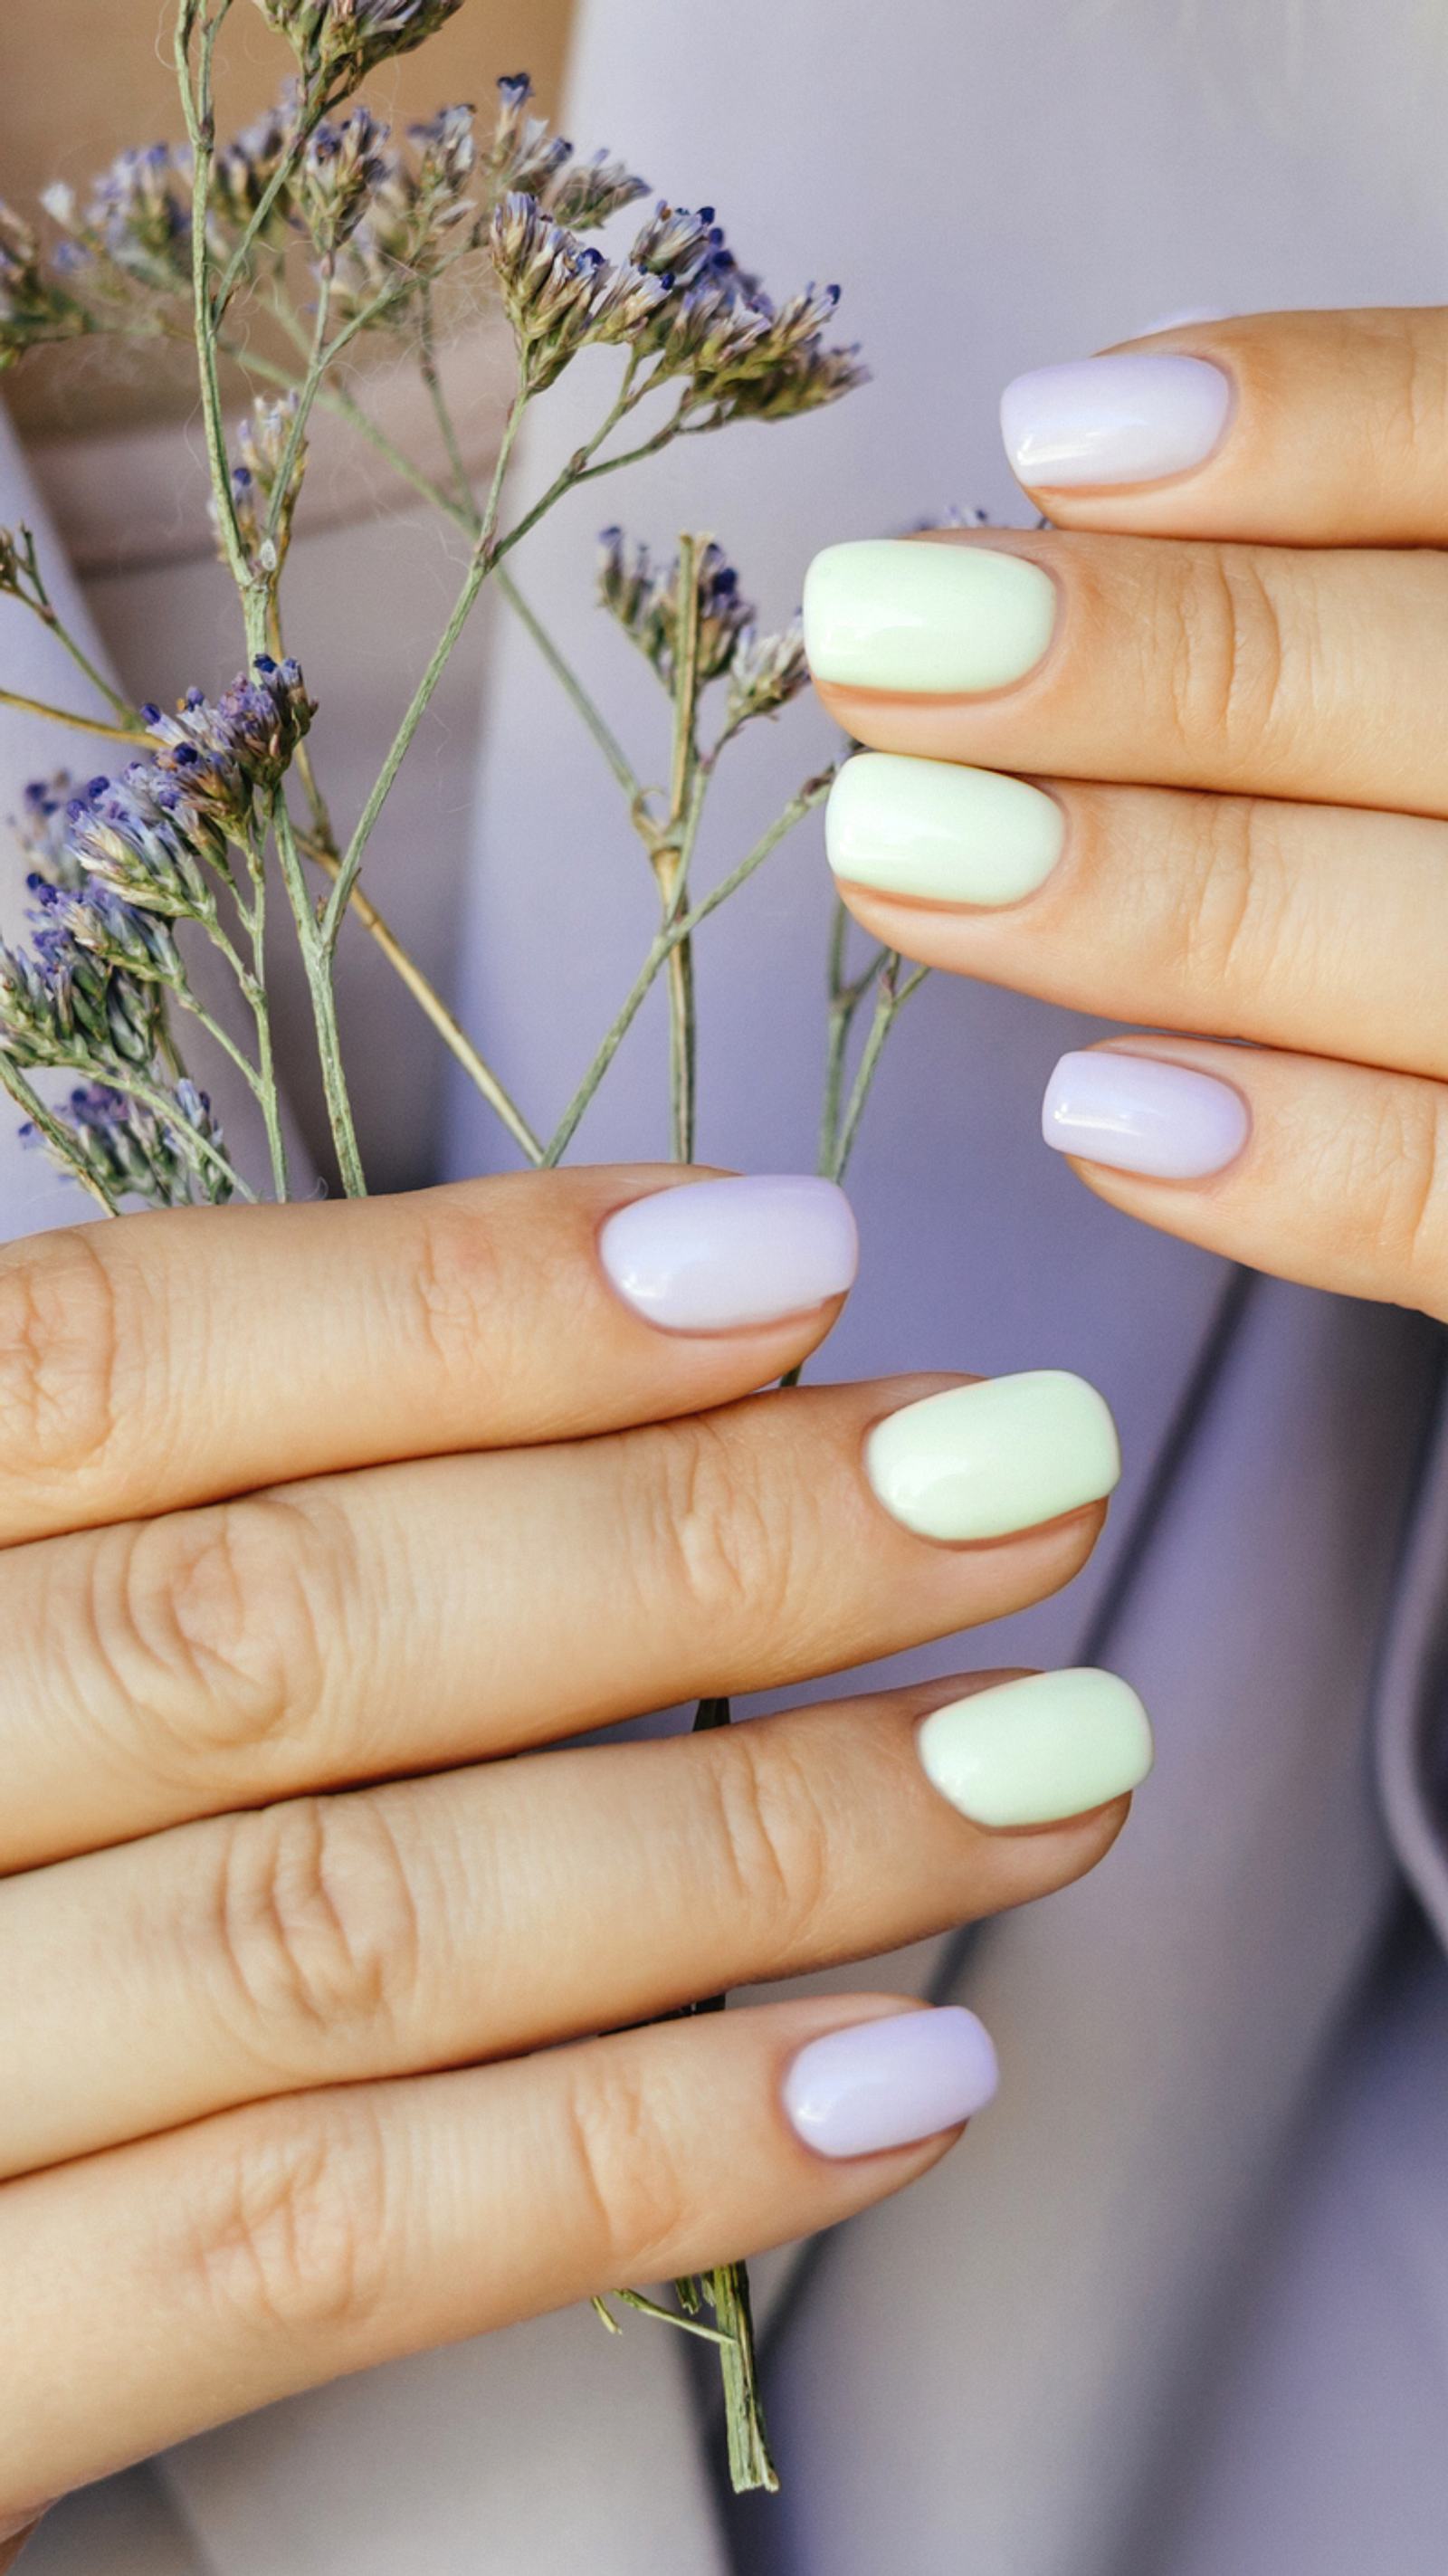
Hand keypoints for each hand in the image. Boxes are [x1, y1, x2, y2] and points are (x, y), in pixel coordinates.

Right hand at [0, 1168, 1145, 2530]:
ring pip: (352, 1922)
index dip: (463, 1299)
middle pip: (284, 1627)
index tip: (790, 1257)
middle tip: (1014, 1476)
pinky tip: (900, 2079)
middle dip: (695, 1545)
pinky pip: (314, 2248)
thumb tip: (590, 1368)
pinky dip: (632, 2160)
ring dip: (754, 1836)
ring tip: (1043, 1760)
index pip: (121, 1358)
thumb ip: (147, 1527)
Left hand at [805, 306, 1447, 1314]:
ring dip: (1136, 890)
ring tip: (899, 846)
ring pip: (1406, 936)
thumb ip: (1351, 558)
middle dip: (1132, 661)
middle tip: (875, 638)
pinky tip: (1090, 1114)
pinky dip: (1283, 1162)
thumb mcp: (1435, 633)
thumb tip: (1091, 459)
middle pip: (1414, 684)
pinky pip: (1442, 1195)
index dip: (1296, 426)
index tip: (1050, 438)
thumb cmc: (1447, 794)